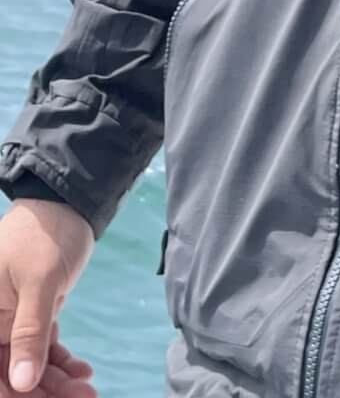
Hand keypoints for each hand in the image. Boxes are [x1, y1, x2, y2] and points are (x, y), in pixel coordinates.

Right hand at [0, 202, 95, 396]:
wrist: (68, 204)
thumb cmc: (46, 233)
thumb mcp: (39, 282)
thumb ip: (29, 333)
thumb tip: (21, 384)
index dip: (10, 392)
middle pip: (7, 373)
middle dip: (40, 393)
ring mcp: (8, 322)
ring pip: (26, 367)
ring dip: (54, 384)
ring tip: (88, 390)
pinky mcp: (29, 317)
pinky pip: (40, 350)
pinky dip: (60, 364)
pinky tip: (83, 372)